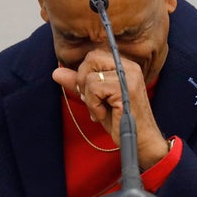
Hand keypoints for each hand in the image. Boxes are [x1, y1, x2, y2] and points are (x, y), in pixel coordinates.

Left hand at [52, 50, 168, 169]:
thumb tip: (56, 72)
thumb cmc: (119, 121)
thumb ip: (79, 84)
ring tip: (100, 111)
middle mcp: (130, 67)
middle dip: (83, 81)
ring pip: (90, 77)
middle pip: (91, 58)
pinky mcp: (125, 89)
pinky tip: (103, 115)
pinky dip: (93, 105)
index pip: (94, 55)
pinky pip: (94, 89)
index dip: (84, 72)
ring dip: (89, 99)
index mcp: (125, 66)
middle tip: (91, 100)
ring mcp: (129, 77)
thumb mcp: (96, 99)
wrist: (140, 141)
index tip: (88, 92)